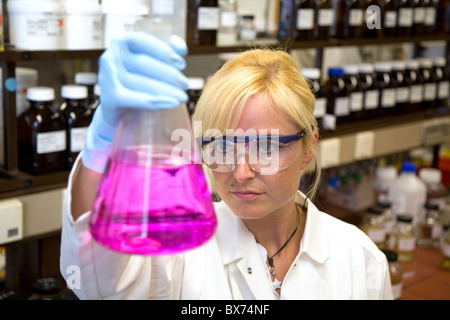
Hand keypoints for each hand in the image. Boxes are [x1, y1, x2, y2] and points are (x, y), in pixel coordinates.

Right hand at [82, 33, 188, 172]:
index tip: (182, 64)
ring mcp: (106, 78)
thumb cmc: (141, 84)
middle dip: (168, 74)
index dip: (162, 50)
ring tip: (182, 97)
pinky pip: (131, 98)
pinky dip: (152, 101)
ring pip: (138, 81)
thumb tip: (180, 47)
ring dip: (164, 89)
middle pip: (141, 62)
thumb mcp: (153, 65)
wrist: (121, 111)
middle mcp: (109, 57)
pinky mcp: (108, 98)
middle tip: (185, 84)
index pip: (141, 40)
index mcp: (121, 44)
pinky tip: (170, 103)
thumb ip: (166, 54)